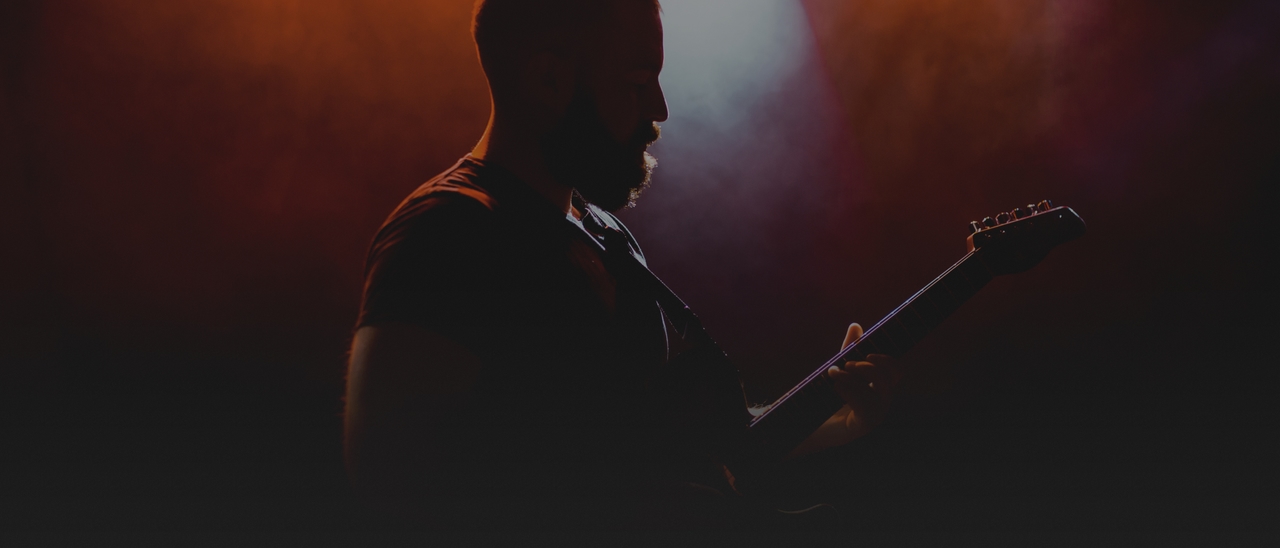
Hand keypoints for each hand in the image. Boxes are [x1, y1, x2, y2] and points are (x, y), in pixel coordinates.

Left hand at [826, 323, 900, 439]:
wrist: (807, 426)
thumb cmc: (825, 398)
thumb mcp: (839, 370)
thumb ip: (849, 350)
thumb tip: (856, 325)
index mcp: (878, 388)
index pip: (896, 372)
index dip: (887, 360)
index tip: (868, 353)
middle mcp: (880, 402)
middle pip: (890, 379)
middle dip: (869, 367)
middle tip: (847, 363)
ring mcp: (874, 416)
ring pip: (879, 393)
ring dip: (855, 377)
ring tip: (834, 373)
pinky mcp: (862, 427)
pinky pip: (867, 407)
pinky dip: (851, 392)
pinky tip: (837, 387)